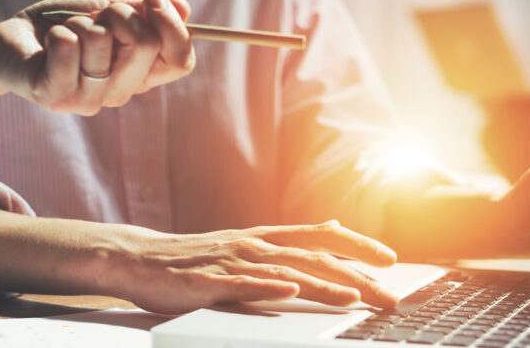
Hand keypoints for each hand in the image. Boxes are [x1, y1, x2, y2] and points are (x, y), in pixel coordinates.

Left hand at [0, 0, 192, 115]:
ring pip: (103, 40)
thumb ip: (141, 14)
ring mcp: (87, 100)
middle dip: (119, 12)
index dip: (173, 25)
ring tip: (66, 33)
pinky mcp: (54, 97)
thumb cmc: (59, 27)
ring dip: (81, 22)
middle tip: (96, 17)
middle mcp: (118, 93)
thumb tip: (184, 7)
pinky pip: (69, 47)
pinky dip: (58, 31)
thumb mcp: (106, 13)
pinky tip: (49, 43)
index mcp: (137, 74)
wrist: (8, 41)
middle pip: (147, 45)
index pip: (180, 61)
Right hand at [112, 220, 398, 313]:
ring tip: (355, 296)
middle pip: (312, 257)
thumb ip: (286, 243)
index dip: (357, 247)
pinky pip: (241, 285)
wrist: (139, 258)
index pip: (319, 238)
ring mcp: (231, 263)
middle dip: (356, 275)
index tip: (391, 260)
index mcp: (262, 238)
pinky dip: (267, 287)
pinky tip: (289, 292)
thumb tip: (331, 232)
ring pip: (285, 272)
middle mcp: (252, 245)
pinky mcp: (208, 282)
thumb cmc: (192, 257)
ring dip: (323, 284)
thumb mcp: (245, 245)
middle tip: (390, 293)